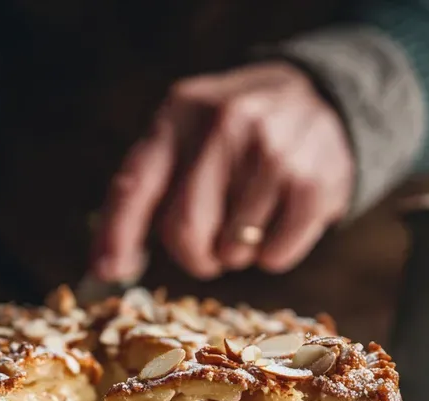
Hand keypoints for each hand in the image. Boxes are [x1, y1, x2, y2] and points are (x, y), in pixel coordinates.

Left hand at [92, 62, 353, 280]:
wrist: (321, 100)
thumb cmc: (234, 137)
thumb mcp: (185, 136)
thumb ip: (144, 190)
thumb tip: (107, 267)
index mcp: (180, 114)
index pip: (136, 184)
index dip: (117, 235)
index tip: (106, 272)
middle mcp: (225, 125)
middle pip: (185, 230)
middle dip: (193, 257)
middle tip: (207, 253)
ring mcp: (272, 152)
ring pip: (232, 251)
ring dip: (235, 253)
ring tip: (251, 217)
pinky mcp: (312, 183)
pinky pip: (273, 257)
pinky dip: (272, 255)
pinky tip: (279, 219)